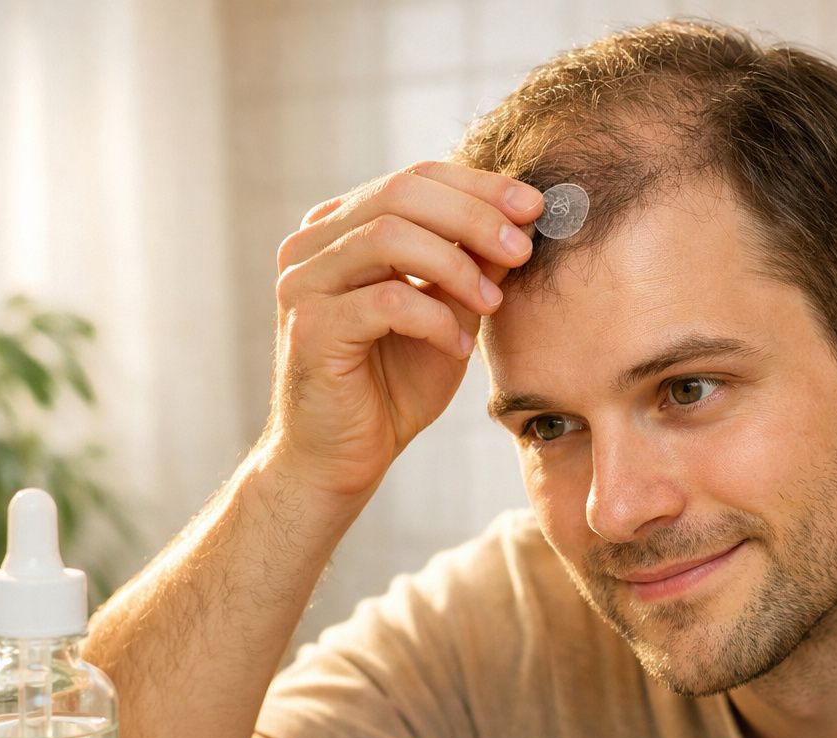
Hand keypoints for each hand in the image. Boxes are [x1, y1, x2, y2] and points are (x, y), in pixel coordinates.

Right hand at [263, 161, 541, 497]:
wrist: (340, 459)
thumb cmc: (391, 387)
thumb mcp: (447, 315)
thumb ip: (472, 267)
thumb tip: (524, 219)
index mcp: (341, 229)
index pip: (413, 178)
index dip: (478, 185)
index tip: (534, 205)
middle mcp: (312, 245)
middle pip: (400, 193)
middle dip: (474, 216)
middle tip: (522, 249)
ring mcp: (302, 283)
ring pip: (388, 237)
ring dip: (457, 265)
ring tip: (493, 304)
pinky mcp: (309, 328)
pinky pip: (385, 302)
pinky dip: (434, 318)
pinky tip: (456, 346)